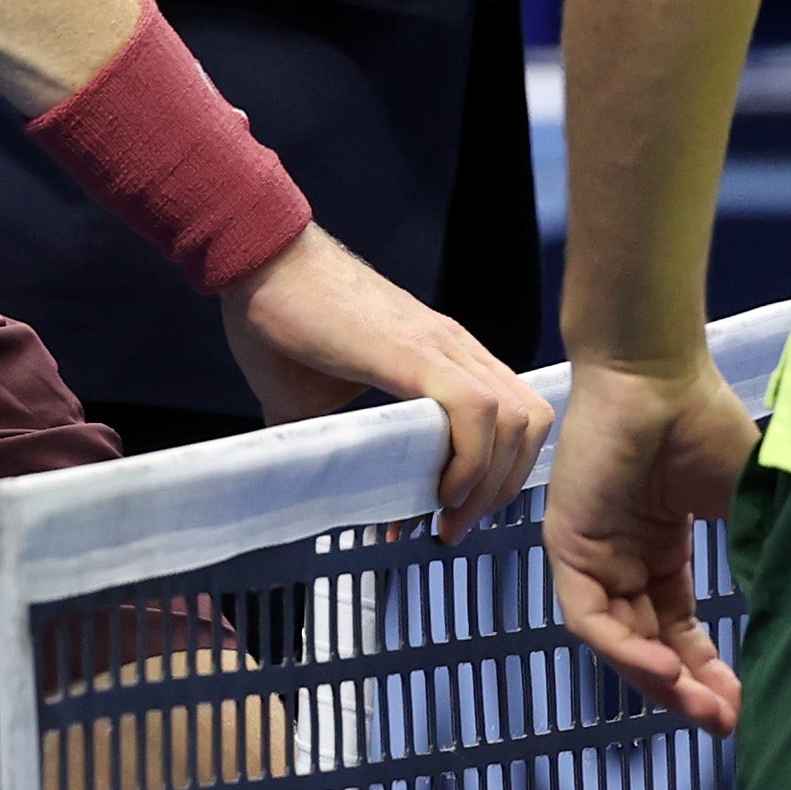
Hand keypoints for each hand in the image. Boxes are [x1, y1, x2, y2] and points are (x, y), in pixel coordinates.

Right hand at [216, 226, 555, 539]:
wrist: (260, 260)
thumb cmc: (281, 319)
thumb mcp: (310, 399)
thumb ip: (327, 436)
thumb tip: (314, 483)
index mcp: (442, 356)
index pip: (511, 416)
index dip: (496, 473)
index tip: (452, 515)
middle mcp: (455, 348)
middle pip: (530, 423)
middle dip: (502, 490)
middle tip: (455, 529)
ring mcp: (441, 346)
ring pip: (516, 421)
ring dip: (489, 486)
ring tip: (446, 522)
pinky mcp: (414, 351)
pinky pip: (475, 410)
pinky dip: (471, 461)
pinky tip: (438, 491)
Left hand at [543, 354, 758, 730]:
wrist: (659, 373)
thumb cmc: (704, 423)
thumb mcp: (743, 504)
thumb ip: (758, 556)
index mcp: (662, 551)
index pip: (681, 629)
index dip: (710, 670)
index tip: (745, 705)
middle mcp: (625, 560)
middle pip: (651, 645)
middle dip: (688, 689)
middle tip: (726, 723)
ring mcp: (594, 554)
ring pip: (620, 642)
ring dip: (660, 681)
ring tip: (704, 709)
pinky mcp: (567, 545)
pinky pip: (592, 616)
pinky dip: (627, 649)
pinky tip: (667, 670)